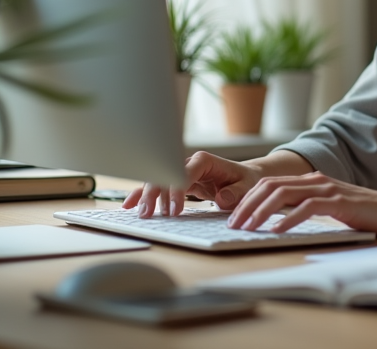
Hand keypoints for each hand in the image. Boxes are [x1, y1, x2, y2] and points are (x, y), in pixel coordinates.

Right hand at [122, 151, 261, 216]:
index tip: (175, 210)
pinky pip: (157, 188)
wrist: (246, 178)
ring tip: (142, 215)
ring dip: (147, 196)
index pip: (184, 171)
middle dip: (155, 193)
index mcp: (205, 161)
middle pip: (165, 173)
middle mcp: (189, 163)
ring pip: (157, 180)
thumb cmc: (246, 180)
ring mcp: (180, 172)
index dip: (177, 189)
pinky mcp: (176, 183)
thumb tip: (221, 198)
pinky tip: (129, 205)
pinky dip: (143, 195)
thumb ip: (236, 192)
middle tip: (150, 214)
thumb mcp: (247, 186)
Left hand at [227, 172, 376, 236]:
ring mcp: (327, 189)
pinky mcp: (338, 202)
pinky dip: (288, 219)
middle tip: (233, 224)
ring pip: (283, 195)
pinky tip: (276, 231)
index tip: (235, 217)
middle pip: (270, 187)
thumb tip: (277, 221)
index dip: (248, 199)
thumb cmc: (363, 213)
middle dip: (247, 205)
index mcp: (310, 180)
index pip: (269, 184)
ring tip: (248, 228)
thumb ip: (306, 207)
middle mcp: (315, 180)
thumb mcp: (328, 207)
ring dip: (261, 212)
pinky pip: (306, 208)